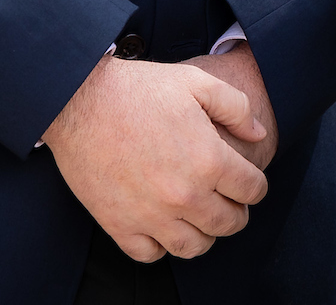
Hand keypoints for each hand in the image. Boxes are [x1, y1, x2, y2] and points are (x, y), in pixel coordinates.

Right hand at [43, 53, 270, 261]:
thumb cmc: (137, 89)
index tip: (247, 182)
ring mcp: (151, 214)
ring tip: (197, 216)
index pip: (252, 190)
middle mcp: (184, 195)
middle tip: (227, 200)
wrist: (78, 99)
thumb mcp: (195, 82)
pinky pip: (150, 253)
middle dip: (236, 212)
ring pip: (194, 246)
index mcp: (208, 160)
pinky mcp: (119, 224)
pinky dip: (160, 244)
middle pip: (229, 223)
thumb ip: (236, 107)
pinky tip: (161, 224)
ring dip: (203, 233)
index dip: (255, 185)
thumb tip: (258, 134)